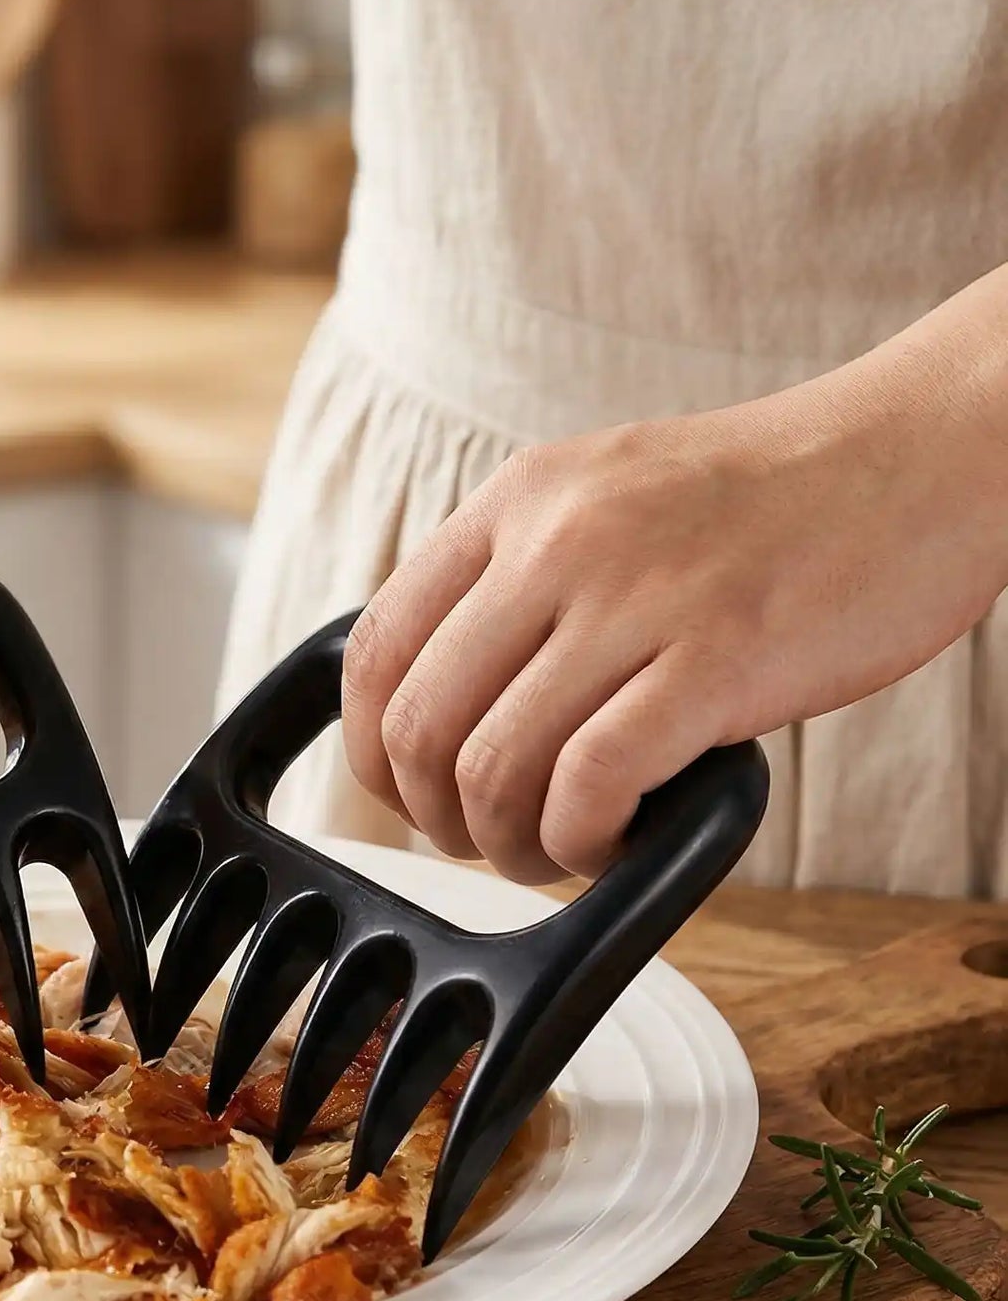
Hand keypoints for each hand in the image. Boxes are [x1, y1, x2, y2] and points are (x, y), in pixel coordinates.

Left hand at [340, 365, 1007, 881]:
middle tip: (488, 840)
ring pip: (492, 769)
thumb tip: (447, 705)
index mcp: (518, 502)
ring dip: (508, 845)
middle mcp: (557, 542)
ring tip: (556, 850)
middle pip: (421, 727)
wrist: (927, 450)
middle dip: (438, 818)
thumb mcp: (608, 499)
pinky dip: (581, 840)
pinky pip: (588, 785)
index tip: (410, 796)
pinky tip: (612, 839)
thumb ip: (522, 581)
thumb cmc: (771, 501)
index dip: (373, 752)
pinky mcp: (718, 658)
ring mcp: (636, 597)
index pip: (374, 649)